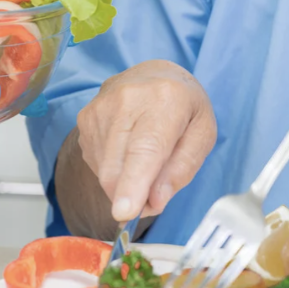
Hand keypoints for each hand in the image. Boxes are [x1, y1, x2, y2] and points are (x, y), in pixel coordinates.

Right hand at [76, 60, 215, 221]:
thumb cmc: (184, 107)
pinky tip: (128, 152)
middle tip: (153, 198)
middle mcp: (126, 99)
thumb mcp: (203, 134)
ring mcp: (100, 108)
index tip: (125, 212)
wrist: (155, 75)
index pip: (145, 148)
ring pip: (105, 172)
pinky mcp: (85, 119)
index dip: (134, 183)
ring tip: (145, 164)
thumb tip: (155, 201)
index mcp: (165, 100)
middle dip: (133, 197)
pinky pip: (97, 165)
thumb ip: (183, 169)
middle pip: (118, 167)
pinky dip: (114, 172)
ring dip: (124, 185)